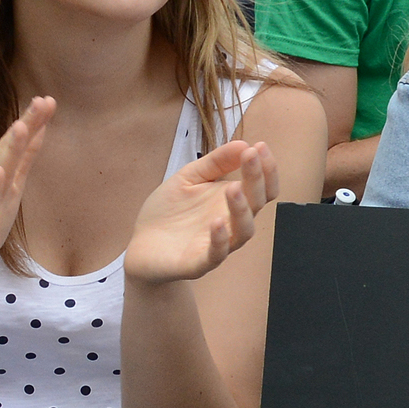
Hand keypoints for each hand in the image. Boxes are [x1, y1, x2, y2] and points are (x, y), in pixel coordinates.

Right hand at [0, 96, 54, 289]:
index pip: (18, 142)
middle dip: (25, 125)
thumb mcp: (14, 185)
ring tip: (20, 126)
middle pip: (8, 148)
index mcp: (0, 170)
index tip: (49, 99)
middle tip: (41, 102)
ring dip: (8, 148)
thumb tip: (40, 129)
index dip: (33, 121)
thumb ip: (25, 158)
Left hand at [126, 138, 277, 284]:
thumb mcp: (189, 177)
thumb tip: (244, 143)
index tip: (259, 146)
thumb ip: (215, 162)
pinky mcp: (198, 263)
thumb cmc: (169, 211)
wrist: (142, 244)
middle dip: (257, 179)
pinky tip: (216, 222)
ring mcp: (217, 244)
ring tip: (234, 188)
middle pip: (257, 204)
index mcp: (232, 201)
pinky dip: (219, 240)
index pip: (261, 187)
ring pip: (243, 232)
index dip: (266, 168)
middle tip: (251, 156)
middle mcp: (231, 223)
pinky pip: (216, 255)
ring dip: (241, 210)